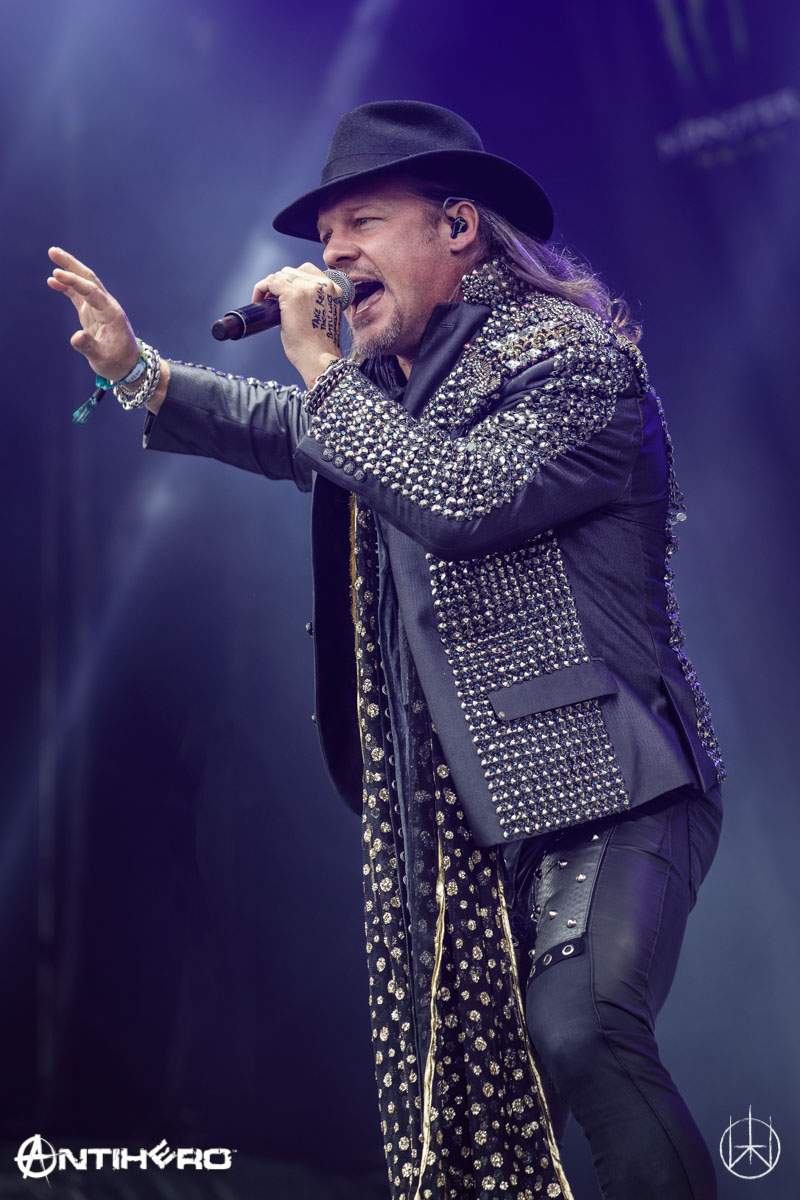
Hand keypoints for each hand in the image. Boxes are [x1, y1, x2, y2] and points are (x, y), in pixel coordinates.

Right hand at [47, 247, 139, 382]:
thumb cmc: (117, 363)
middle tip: (53, 251)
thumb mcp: (102, 358)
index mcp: (111, 313)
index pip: (91, 291)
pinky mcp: (92, 312)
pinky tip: (52, 281)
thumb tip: (75, 337)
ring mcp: (99, 307)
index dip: (74, 282)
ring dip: (68, 270)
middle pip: (88, 279)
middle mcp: (106, 305)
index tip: (56, 274)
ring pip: (83, 283)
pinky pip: (78, 294)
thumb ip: (89, 347)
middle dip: (71, 265)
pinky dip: (67, 286)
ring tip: (52, 255)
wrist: (128, 366)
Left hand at [252, 262, 342, 387]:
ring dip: (270, 286)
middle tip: (271, 300)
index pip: (308, 272)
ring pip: (281, 275)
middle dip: (280, 283)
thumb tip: (290, 300)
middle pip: (293, 271)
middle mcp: (323, 284)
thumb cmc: (319, 346)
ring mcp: (308, 288)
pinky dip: (261, 288)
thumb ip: (312, 303)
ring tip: (265, 302)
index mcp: (334, 289)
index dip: (292, 281)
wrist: (320, 359)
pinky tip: (259, 301)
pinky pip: (270, 281)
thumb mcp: (321, 316)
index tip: (283, 295)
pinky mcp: (292, 294)